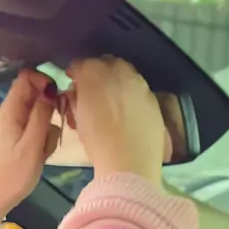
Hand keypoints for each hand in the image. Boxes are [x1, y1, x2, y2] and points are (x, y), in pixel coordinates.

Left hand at [0, 70, 59, 227]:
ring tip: (47, 148)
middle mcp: (11, 113)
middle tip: (59, 125)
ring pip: (39, 114)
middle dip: (50, 107)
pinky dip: (43, 139)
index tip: (58, 97)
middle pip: (35, 95)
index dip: (45, 80)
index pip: (27, 77)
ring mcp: (14, 127)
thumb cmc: (13, 173)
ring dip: (48, 127)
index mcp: (11, 109)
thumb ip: (41, 115)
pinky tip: (43, 155)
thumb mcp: (32, 144)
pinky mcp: (18, 140)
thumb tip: (50, 90)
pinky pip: (36, 130)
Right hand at [67, 57, 164, 184]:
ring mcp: (141, 85)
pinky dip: (132, 100)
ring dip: (117, 86)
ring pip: (126, 77)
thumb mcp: (77, 119)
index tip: (74, 86)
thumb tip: (77, 92)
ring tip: (113, 108)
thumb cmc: (97, 142)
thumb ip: (76, 99)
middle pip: (107, 65)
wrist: (130, 164)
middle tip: (94, 95)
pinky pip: (140, 94)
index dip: (76, 75)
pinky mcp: (155, 101)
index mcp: (95, 71)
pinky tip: (129, 118)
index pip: (82, 64)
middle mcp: (121, 70)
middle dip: (99, 76)